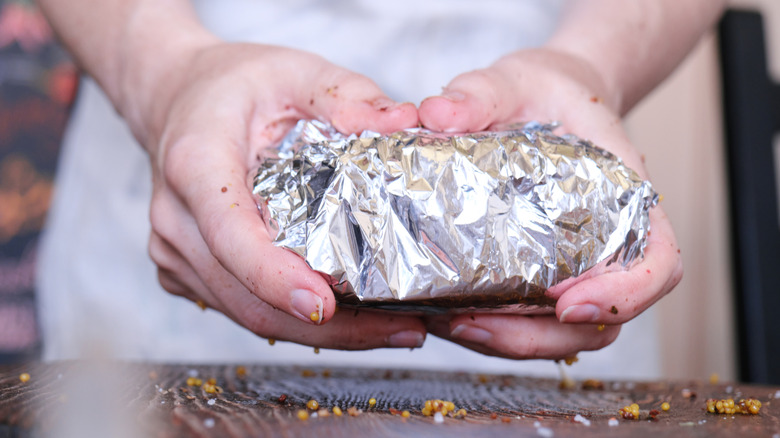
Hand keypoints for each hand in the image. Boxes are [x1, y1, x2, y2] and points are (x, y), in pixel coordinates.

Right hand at [132, 41, 426, 349]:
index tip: (323, 305)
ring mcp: (176, 251)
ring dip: (321, 334)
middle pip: (247, 295)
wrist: (175, 99)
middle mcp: (177, 218)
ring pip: (247, 314)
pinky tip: (348, 319)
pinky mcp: (187, 271)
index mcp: (196, 163)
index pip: (230, 234)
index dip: (274, 277)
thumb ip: (345, 93)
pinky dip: (294, 321)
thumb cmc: (232, 85)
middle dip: (328, 326)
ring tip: (393, 329)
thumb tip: (401, 123)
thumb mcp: (292, 69)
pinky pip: (241, 309)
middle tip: (402, 329)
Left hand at [418, 48, 682, 358]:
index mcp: (626, 198)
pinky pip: (529, 319)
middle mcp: (608, 242)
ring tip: (453, 325)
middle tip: (475, 325)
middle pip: (602, 320)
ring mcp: (575, 265)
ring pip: (563, 332)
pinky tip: (450, 315)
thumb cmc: (545, 92)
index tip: (571, 305)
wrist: (543, 98)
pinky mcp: (539, 274)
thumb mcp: (514, 80)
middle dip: (540, 337)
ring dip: (510, 342)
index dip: (626, 297)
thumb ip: (480, 93)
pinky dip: (494, 329)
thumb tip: (438, 113)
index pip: (658, 264)